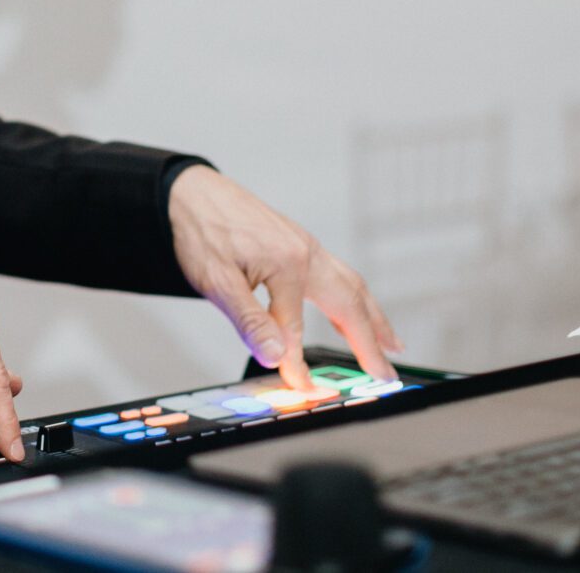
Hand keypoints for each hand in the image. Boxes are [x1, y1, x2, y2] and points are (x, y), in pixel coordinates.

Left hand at [167, 165, 404, 388]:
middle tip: (386, 373)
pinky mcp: (298, 242)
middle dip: (372, 341)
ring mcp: (305, 245)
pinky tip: (353, 309)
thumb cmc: (200, 229)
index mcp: (288, 263)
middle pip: (350, 303)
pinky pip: (338, 274)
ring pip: (351, 285)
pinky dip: (354, 297)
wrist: (188, 190)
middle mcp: (306, 252)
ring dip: (373, 317)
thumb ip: (249, 320)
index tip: (303, 389)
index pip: (296, 329)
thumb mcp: (216, 280)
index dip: (298, 364)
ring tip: (390, 344)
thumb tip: (275, 356)